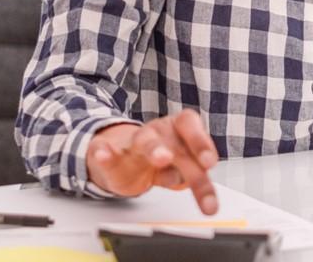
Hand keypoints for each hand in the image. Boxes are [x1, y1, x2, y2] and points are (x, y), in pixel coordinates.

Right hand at [86, 110, 219, 213]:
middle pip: (175, 144)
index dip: (202, 142)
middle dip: (187, 158)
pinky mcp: (108, 152)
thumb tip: (197, 186)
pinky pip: (103, 150)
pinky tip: (102, 154)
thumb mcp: (179, 165)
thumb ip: (190, 174)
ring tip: (162, 158)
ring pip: (145, 142)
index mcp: (177, 130)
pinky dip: (104, 153)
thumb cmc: (159, 156)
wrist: (120, 153)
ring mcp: (134, 142)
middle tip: (200, 167)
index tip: (210, 163)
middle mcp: (158, 132)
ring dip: (155, 149)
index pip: (190, 126)